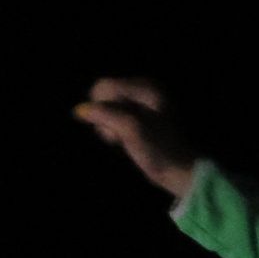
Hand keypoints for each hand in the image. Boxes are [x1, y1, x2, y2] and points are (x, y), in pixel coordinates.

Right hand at [74, 78, 197, 200]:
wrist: (178, 170)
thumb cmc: (159, 149)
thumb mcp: (131, 128)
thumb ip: (105, 114)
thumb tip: (80, 110)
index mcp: (146, 88)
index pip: (104, 86)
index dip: (100, 106)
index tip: (112, 126)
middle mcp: (144, 91)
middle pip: (104, 97)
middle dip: (104, 116)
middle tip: (118, 135)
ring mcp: (141, 105)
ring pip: (106, 109)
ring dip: (108, 125)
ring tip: (122, 140)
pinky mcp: (137, 120)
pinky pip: (113, 119)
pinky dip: (113, 129)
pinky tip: (122, 141)